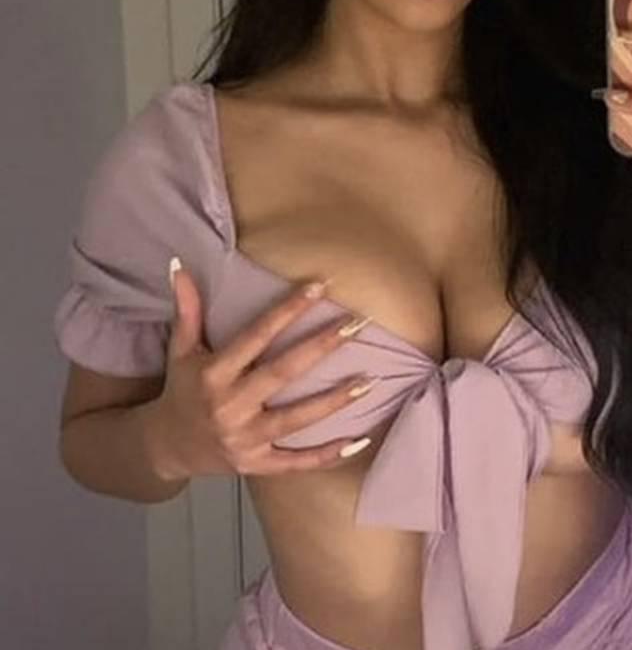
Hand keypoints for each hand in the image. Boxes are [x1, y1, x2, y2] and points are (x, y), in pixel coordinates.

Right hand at [149, 262, 376, 480]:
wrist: (165, 448)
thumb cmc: (182, 389)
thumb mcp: (181, 349)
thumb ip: (187, 309)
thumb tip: (179, 264)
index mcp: (213, 374)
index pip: (256, 336)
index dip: (287, 310)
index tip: (319, 286)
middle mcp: (228, 407)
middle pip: (283, 373)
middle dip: (321, 347)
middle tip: (356, 323)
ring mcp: (244, 440)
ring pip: (296, 419)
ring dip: (334, 401)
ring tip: (369, 380)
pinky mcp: (256, 465)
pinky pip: (296, 462)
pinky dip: (327, 455)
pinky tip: (358, 440)